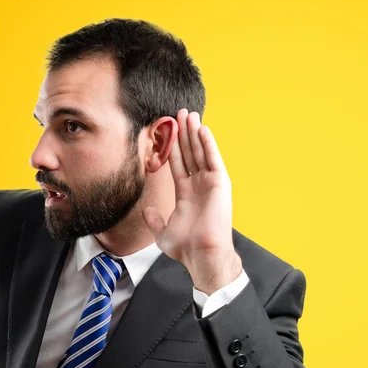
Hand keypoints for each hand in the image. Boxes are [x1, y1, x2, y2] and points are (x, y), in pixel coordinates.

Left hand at [142, 109, 241, 294]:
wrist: (201, 254)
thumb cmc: (186, 247)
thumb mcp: (162, 232)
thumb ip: (154, 219)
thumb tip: (147, 210)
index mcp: (186, 194)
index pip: (178, 163)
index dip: (173, 146)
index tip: (169, 130)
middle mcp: (199, 185)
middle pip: (190, 153)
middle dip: (184, 133)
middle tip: (180, 113)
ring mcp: (210, 183)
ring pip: (201, 152)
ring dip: (195, 133)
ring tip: (189, 114)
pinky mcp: (220, 183)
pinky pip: (213, 159)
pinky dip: (208, 143)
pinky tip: (202, 129)